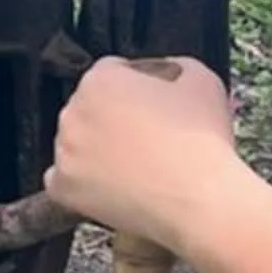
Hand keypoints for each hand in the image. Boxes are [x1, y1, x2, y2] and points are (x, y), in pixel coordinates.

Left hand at [51, 56, 271, 272]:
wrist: (202, 200)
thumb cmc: (209, 137)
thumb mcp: (203, 79)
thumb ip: (173, 72)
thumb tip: (163, 79)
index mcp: (103, 76)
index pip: (116, 76)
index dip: (141, 94)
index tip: (163, 118)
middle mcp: (73, 109)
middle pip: (94, 112)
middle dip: (120, 126)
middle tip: (156, 150)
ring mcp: (64, 152)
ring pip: (82, 148)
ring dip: (105, 157)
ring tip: (143, 177)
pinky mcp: (63, 190)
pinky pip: (71, 185)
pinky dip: (91, 191)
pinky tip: (123, 196)